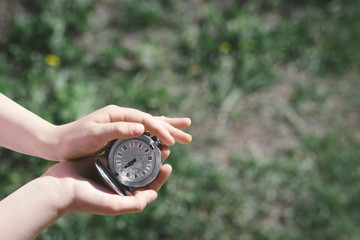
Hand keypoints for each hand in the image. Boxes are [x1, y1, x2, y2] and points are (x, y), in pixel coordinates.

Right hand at [0, 147, 171, 239]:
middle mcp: (119, 184)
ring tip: (153, 140)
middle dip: (154, 160)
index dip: (160, 177)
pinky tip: (135, 135)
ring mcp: (111, 171)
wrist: (56, 189)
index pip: (148, 186)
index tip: (168, 165)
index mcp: (123, 195)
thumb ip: (135, 204)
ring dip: (143, 150)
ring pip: (132, 159)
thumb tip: (154, 195)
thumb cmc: (84, 199)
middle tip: (165, 148)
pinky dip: (127, 144)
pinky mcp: (102, 160)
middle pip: (142, 171)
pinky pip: (118, 151)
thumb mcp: (112, 205)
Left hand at [52, 105, 191, 160]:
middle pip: (152, 120)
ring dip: (167, 129)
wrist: (58, 143)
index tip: (172, 142)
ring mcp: (122, 124)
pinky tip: (161, 136)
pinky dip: (155, 134)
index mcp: (118, 114)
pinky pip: (143, 132)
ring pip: (150, 125)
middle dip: (171, 127)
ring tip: (184, 130)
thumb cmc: (74, 140)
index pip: (145, 120)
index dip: (160, 130)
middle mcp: (122, 116)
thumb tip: (142, 127)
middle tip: (189, 133)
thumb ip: (117, 130)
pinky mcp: (120, 133)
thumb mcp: (94, 134)